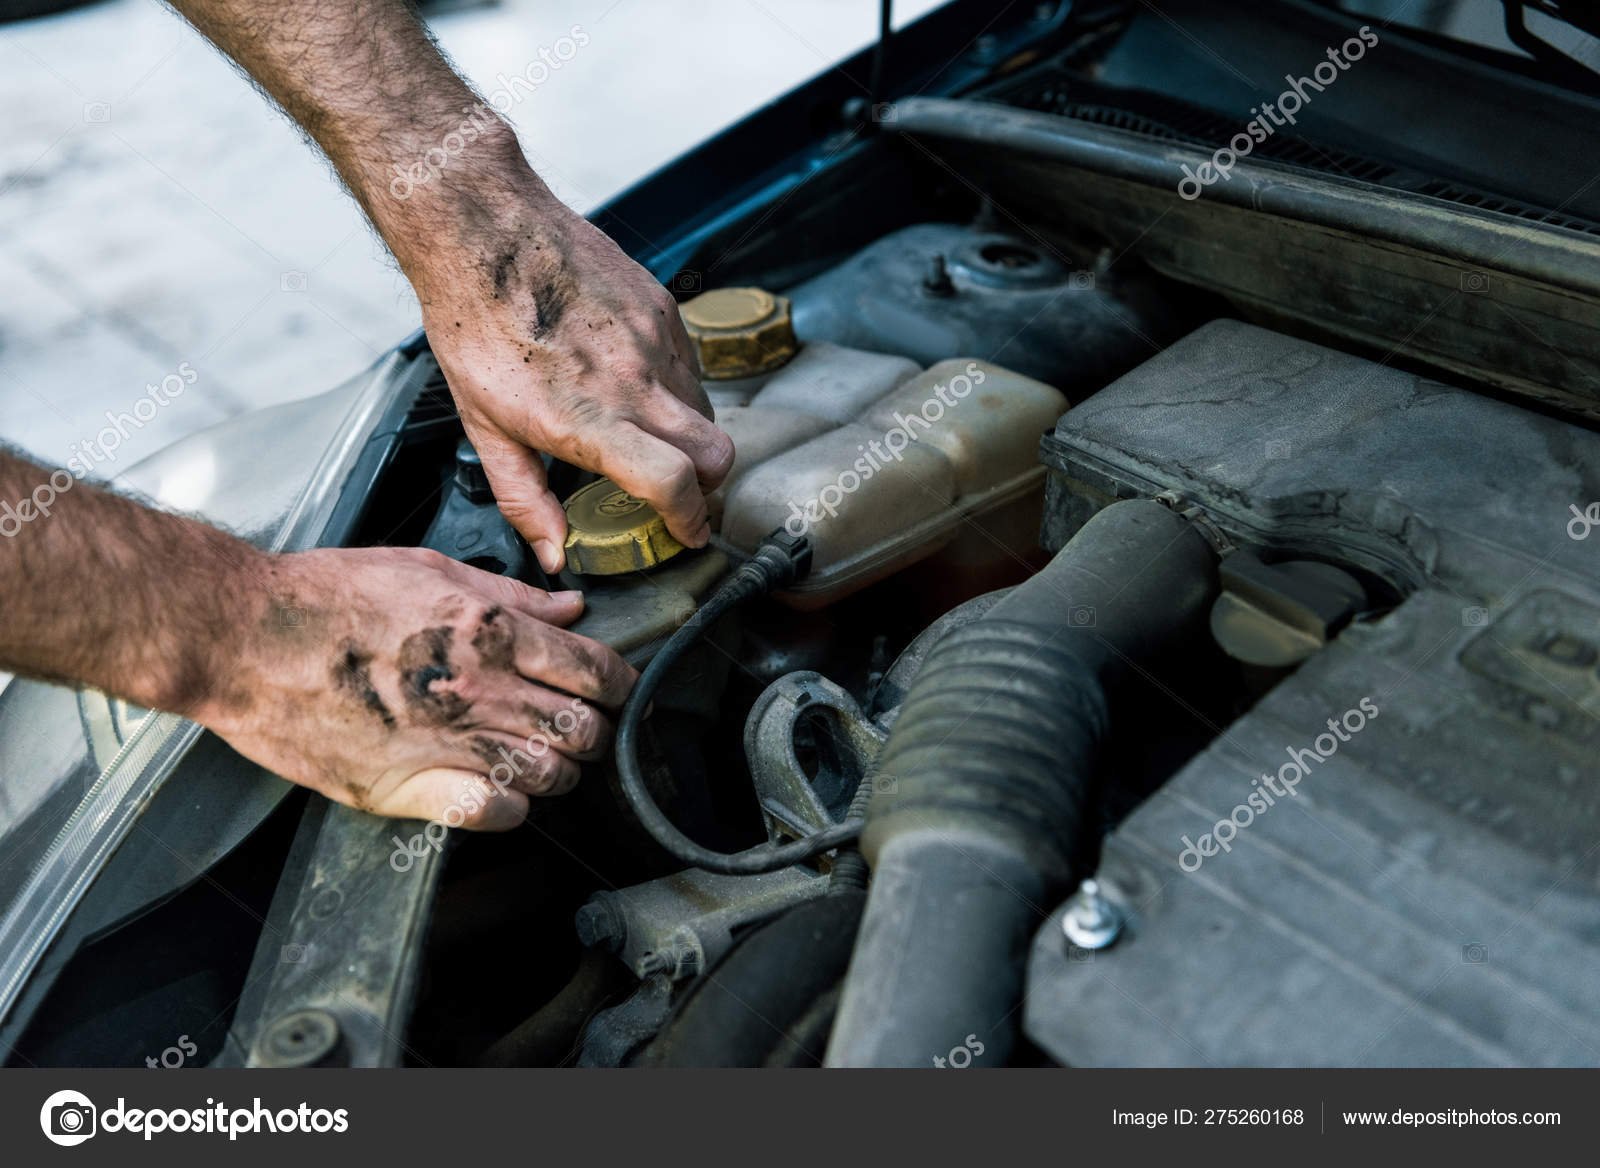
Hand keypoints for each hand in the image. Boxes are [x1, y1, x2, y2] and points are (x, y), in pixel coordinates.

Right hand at [197, 546, 636, 828]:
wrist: (243, 637)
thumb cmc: (326, 596)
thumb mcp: (427, 568)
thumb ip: (508, 594)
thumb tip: (570, 608)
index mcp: (489, 630)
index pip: (594, 670)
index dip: (617, 685)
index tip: (613, 690)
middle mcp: (478, 689)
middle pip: (583, 729)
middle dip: (592, 732)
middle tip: (576, 728)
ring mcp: (445, 742)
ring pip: (549, 776)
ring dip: (555, 772)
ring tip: (538, 760)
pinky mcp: (405, 787)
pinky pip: (492, 813)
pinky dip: (509, 808)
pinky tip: (499, 793)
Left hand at [414, 188, 733, 572]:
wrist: (483, 231)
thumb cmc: (476, 324)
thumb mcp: (484, 427)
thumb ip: (524, 497)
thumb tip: (554, 552)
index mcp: (586, 419)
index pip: (672, 481)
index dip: (691, 518)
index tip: (688, 532)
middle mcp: (631, 381)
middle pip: (716, 453)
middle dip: (708, 485)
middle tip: (682, 493)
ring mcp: (653, 340)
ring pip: (705, 409)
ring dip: (688, 434)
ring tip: (646, 432)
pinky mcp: (660, 307)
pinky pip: (688, 363)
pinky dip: (674, 387)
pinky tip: (632, 381)